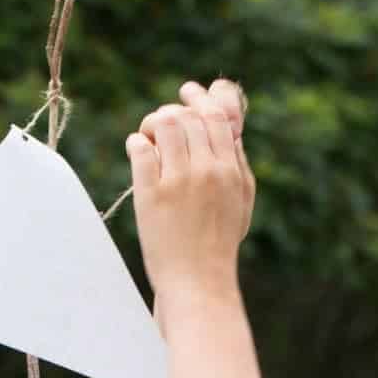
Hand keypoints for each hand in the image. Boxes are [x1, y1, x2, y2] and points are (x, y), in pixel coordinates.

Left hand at [126, 79, 255, 297]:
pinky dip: (136, 144)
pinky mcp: (152, 194)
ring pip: (164, 123)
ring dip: (152, 125)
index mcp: (231, 172)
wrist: (198, 283)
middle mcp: (208, 171)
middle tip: (160, 130)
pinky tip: (138, 154)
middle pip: (188, 116)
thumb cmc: (218, 246)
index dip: (199, 99)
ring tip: (149, 140)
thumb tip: (230, 130)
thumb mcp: (240, 205)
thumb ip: (238, 166)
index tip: (186, 94)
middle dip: (172, 114)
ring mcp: (179, 181)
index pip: (216, 116)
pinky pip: (140, 147)